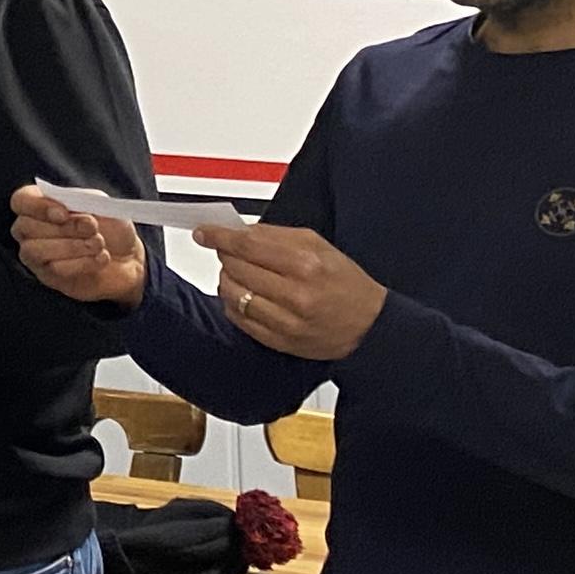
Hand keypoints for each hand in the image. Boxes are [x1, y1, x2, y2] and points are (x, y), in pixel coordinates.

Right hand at [11, 185, 146, 309]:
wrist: (129, 257)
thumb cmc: (109, 226)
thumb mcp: (98, 203)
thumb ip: (79, 201)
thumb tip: (66, 211)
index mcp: (40, 205)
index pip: (21, 201)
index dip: (38, 207)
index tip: (64, 213)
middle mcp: (31, 230)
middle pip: (26, 226)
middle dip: (64, 227)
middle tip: (93, 227)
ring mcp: (37, 256)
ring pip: (36, 250)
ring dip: (72, 246)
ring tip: (99, 243)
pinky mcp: (50, 277)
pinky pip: (56, 269)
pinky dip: (83, 262)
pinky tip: (101, 258)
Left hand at [197, 223, 386, 359]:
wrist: (370, 326)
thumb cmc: (346, 283)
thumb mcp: (318, 245)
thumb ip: (276, 235)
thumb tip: (239, 230)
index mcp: (306, 265)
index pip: (248, 245)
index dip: (219, 236)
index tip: (204, 232)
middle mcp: (295, 295)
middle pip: (236, 268)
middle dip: (226, 255)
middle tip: (229, 251)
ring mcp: (286, 322)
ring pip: (233, 295)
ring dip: (228, 280)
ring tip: (240, 274)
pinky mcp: (279, 342)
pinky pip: (239, 320)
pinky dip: (234, 304)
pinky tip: (245, 296)